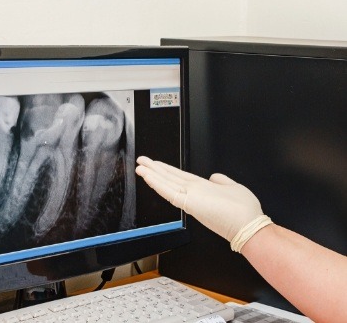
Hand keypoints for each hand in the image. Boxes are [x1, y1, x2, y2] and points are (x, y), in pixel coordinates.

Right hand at [135, 156, 267, 243]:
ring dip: (152, 174)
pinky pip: (169, 191)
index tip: (155, 164)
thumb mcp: (233, 188)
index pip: (179, 178)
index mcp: (202, 189)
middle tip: (141, 162)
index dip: (166, 170)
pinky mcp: (188, 202)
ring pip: (166, 183)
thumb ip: (221, 181)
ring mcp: (190, 198)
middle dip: (154, 169)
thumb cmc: (243, 212)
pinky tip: (148, 176)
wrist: (248, 226)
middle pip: (169, 179)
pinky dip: (157, 183)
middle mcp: (194, 193)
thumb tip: (214, 176)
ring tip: (140, 166)